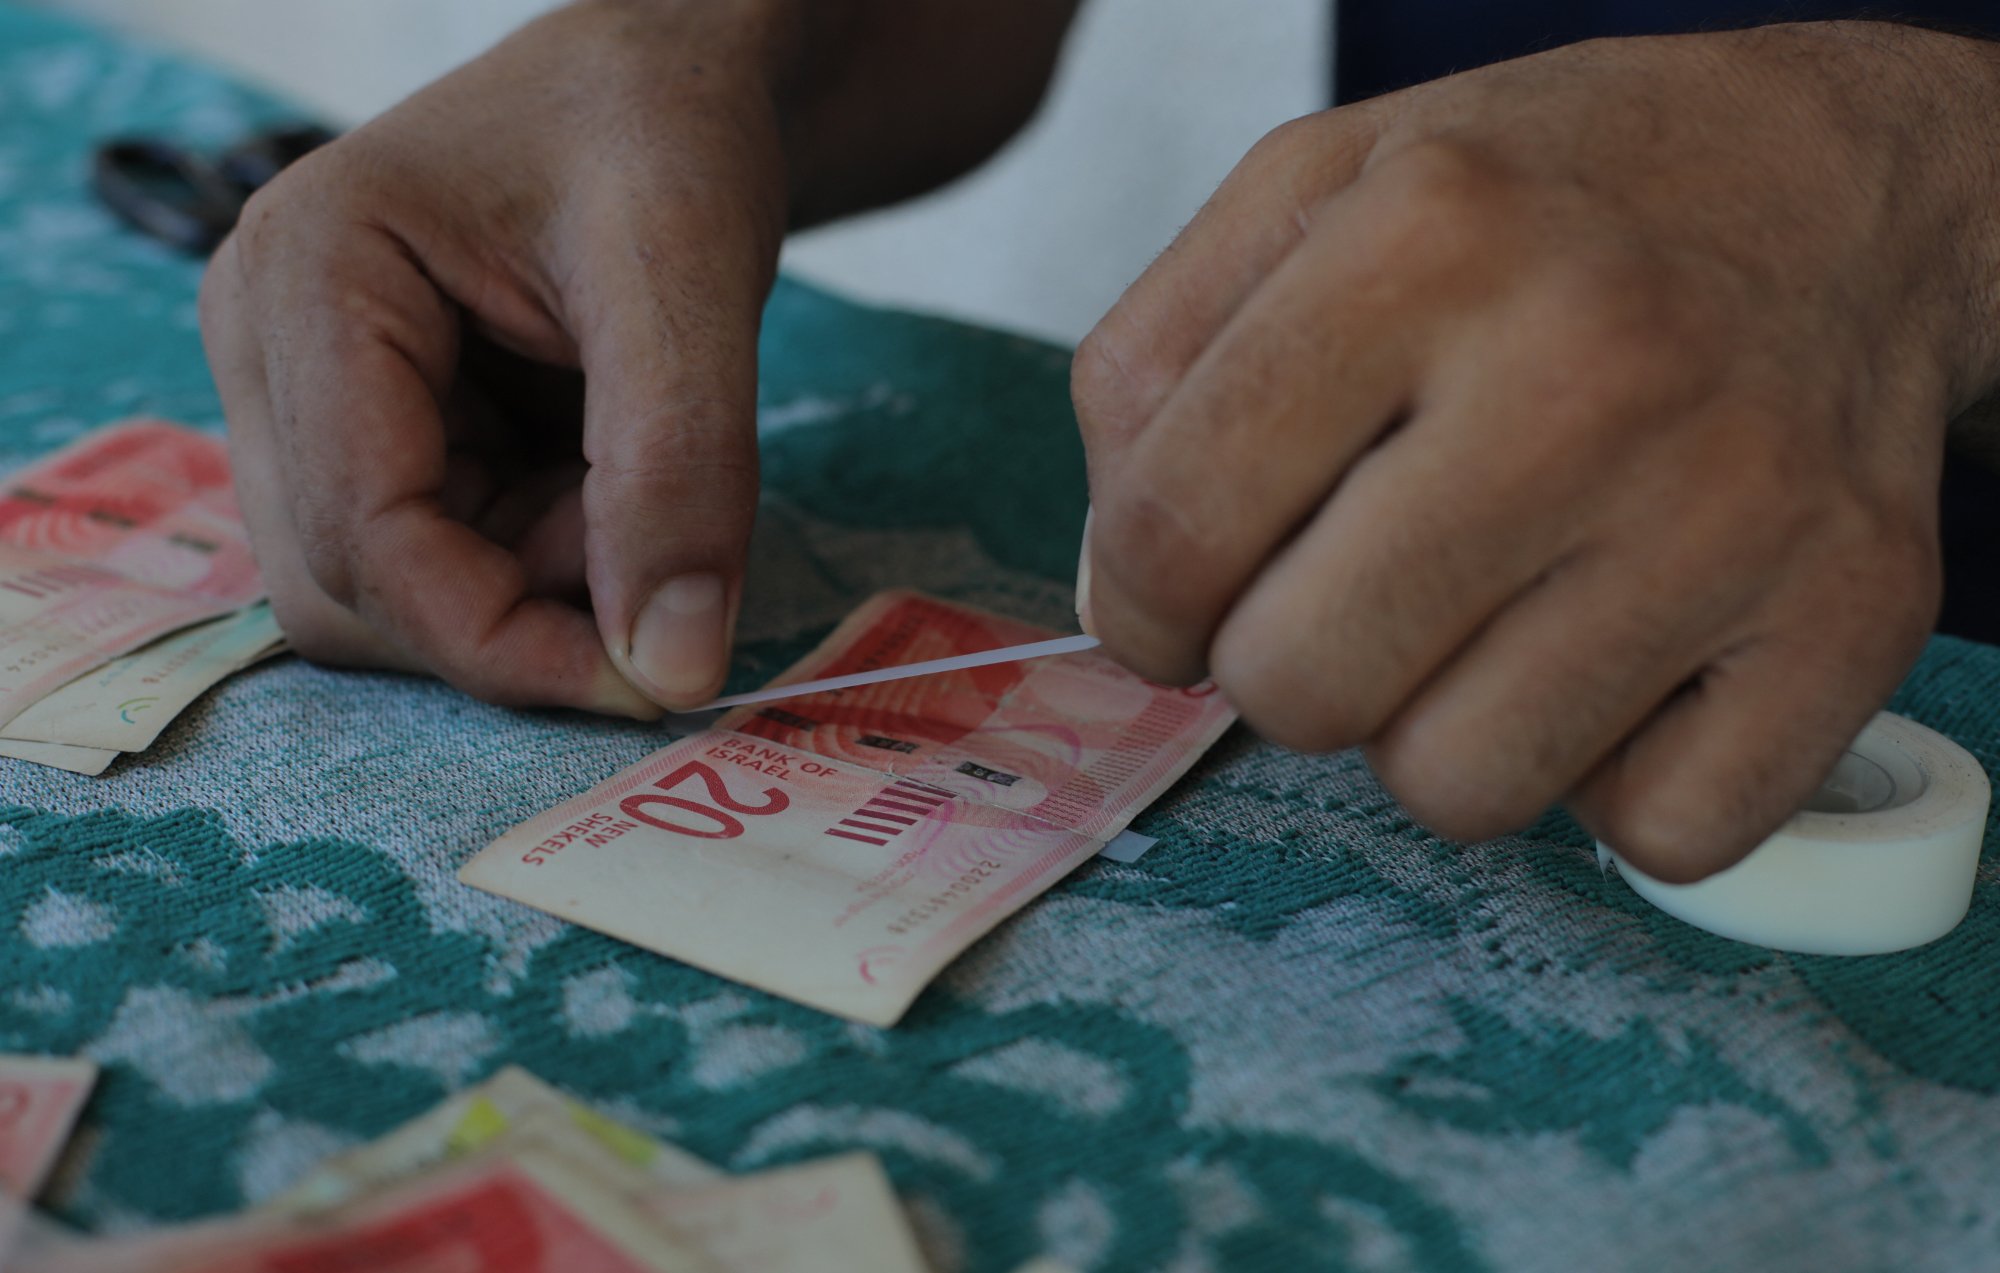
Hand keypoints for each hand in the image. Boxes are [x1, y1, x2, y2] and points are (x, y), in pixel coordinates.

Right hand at [201, 1, 795, 712]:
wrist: (663, 86)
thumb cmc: (661, 132)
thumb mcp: (692, 276)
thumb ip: (681, 468)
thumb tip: (672, 671)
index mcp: (305, 275)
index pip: (360, 539)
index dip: (502, 642)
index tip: (651, 683)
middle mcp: (267, 343)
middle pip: (355, 586)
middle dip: (520, 609)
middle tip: (660, 546)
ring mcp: (304, 393)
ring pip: (398, 592)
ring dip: (535, 588)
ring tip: (635, 478)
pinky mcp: (363, 430)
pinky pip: (439, 559)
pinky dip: (540, 560)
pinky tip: (602, 480)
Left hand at [1072, 22, 1999, 879]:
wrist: (1840, 187)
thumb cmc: (1546, 206)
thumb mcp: (1313, 186)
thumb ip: (1157, 371)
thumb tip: (1122, 599)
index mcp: (1426, 239)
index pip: (1174, 529)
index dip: (1140, 606)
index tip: (1177, 600)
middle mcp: (1591, 372)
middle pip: (1301, 686)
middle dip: (1288, 663)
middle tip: (1355, 585)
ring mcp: (1736, 508)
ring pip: (1463, 787)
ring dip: (1440, 727)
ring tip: (1494, 608)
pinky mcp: (1855, 620)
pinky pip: (1653, 832)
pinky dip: (1616, 777)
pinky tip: (1626, 652)